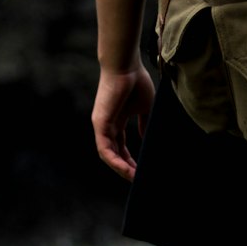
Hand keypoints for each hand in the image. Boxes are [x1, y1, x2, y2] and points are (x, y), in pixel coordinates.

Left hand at [91, 65, 154, 181]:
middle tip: (139, 179)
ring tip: (134, 179)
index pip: (121, 146)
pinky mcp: (100, 124)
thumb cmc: (136, 81)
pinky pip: (105, 149)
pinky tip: (126, 170)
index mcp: (117, 120)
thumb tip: (147, 139)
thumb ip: (145, 124)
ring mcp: (102, 126)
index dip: (130, 159)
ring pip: (108, 155)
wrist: (126, 65)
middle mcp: (107, 125)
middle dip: (126, 168)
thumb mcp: (145, 107)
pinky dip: (115, 161)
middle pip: (115, 153)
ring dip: (121, 169)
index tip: (142, 170)